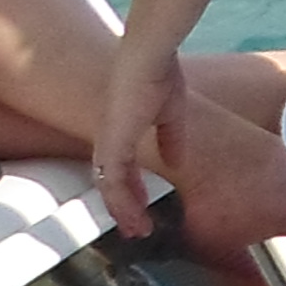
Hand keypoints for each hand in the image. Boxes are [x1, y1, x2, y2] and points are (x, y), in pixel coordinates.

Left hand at [93, 40, 186, 234]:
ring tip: (136, 229)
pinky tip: (133, 216)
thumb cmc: (159, 73)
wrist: (149, 55)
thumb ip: (172, 138)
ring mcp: (108, 141)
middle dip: (123, 206)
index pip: (121, 167)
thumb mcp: (172, 112)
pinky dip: (121, 202)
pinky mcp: (112, 143)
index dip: (131, 188)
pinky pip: (112, 182)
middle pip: (110, 181)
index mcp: (121, 129)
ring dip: (123, 211)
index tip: (142, 205)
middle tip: (135, 226)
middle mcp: (109, 138)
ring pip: (108, 187)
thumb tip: (177, 163)